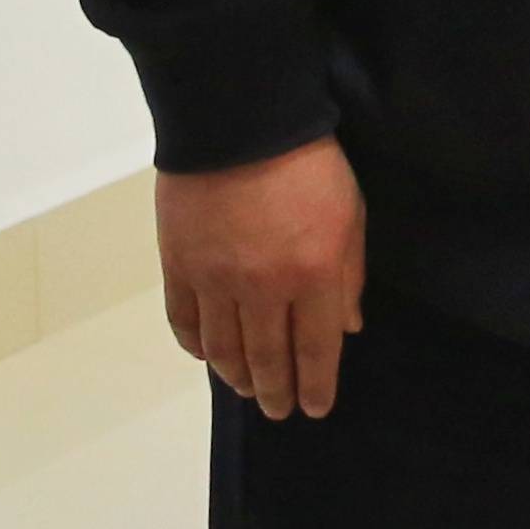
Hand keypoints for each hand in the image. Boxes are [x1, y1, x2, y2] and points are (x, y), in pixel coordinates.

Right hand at [157, 136, 363, 419]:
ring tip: (247, 389)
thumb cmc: (308, 161)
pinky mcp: (179, 264)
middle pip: (267, 359)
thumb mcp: (350, 213)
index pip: (315, 351)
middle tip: (278, 410)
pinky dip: (195, 345)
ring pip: (224, 349)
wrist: (240, 118)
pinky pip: (184, 321)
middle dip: (275, 391)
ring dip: (236, 377)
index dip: (315, 387)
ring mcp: (215, 279)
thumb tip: (347, 328)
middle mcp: (262, 288)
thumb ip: (349, 275)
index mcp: (312, 275)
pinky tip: (206, 355)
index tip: (315, 408)